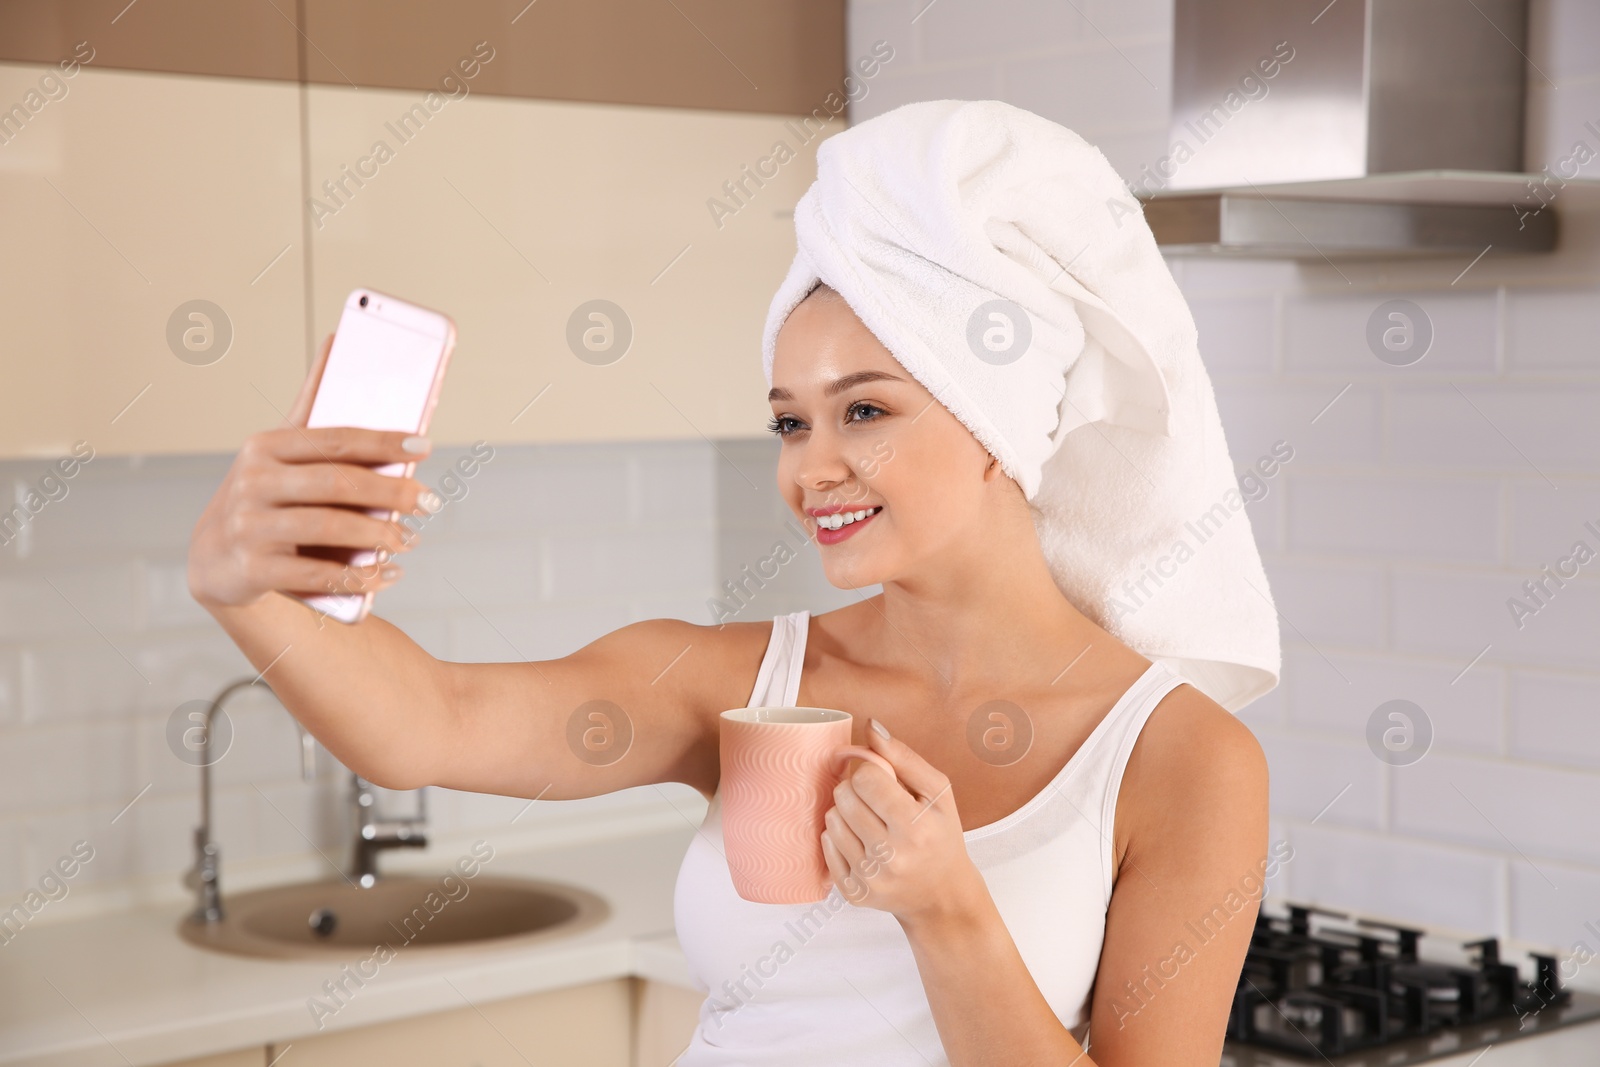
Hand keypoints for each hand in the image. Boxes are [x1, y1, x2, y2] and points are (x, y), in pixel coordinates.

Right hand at [186, 333, 440, 610]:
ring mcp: (248, 527)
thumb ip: (311, 406)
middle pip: (336, 483)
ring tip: (411, 538)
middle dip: (391, 493)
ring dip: (380, 536)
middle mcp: (252, 483)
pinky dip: (359, 577)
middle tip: (429, 501)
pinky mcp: (252, 570)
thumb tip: (338, 341)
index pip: (335, 439)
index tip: (425, 446)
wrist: (214, 559)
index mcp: (265, 447)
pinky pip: (316, 575)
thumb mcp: (279, 450)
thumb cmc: (265, 495)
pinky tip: (389, 573)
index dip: (383, 442)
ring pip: (328, 528)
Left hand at [821, 719, 985, 926]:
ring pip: (830, 821)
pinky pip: (826, 847)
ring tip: (868, 820)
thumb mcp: (938, 792)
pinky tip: (861, 841)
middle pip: (843, 798)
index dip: (870, 773)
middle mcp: (891, 857)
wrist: (943, 894)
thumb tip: (871, 726)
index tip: (882, 782)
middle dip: (855, 791)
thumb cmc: (941, 836)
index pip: (865, 780)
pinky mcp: (853, 894)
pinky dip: (839, 838)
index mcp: (915, 827)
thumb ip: (904, 756)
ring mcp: (870, 879)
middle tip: (873, 800)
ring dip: (845, 813)